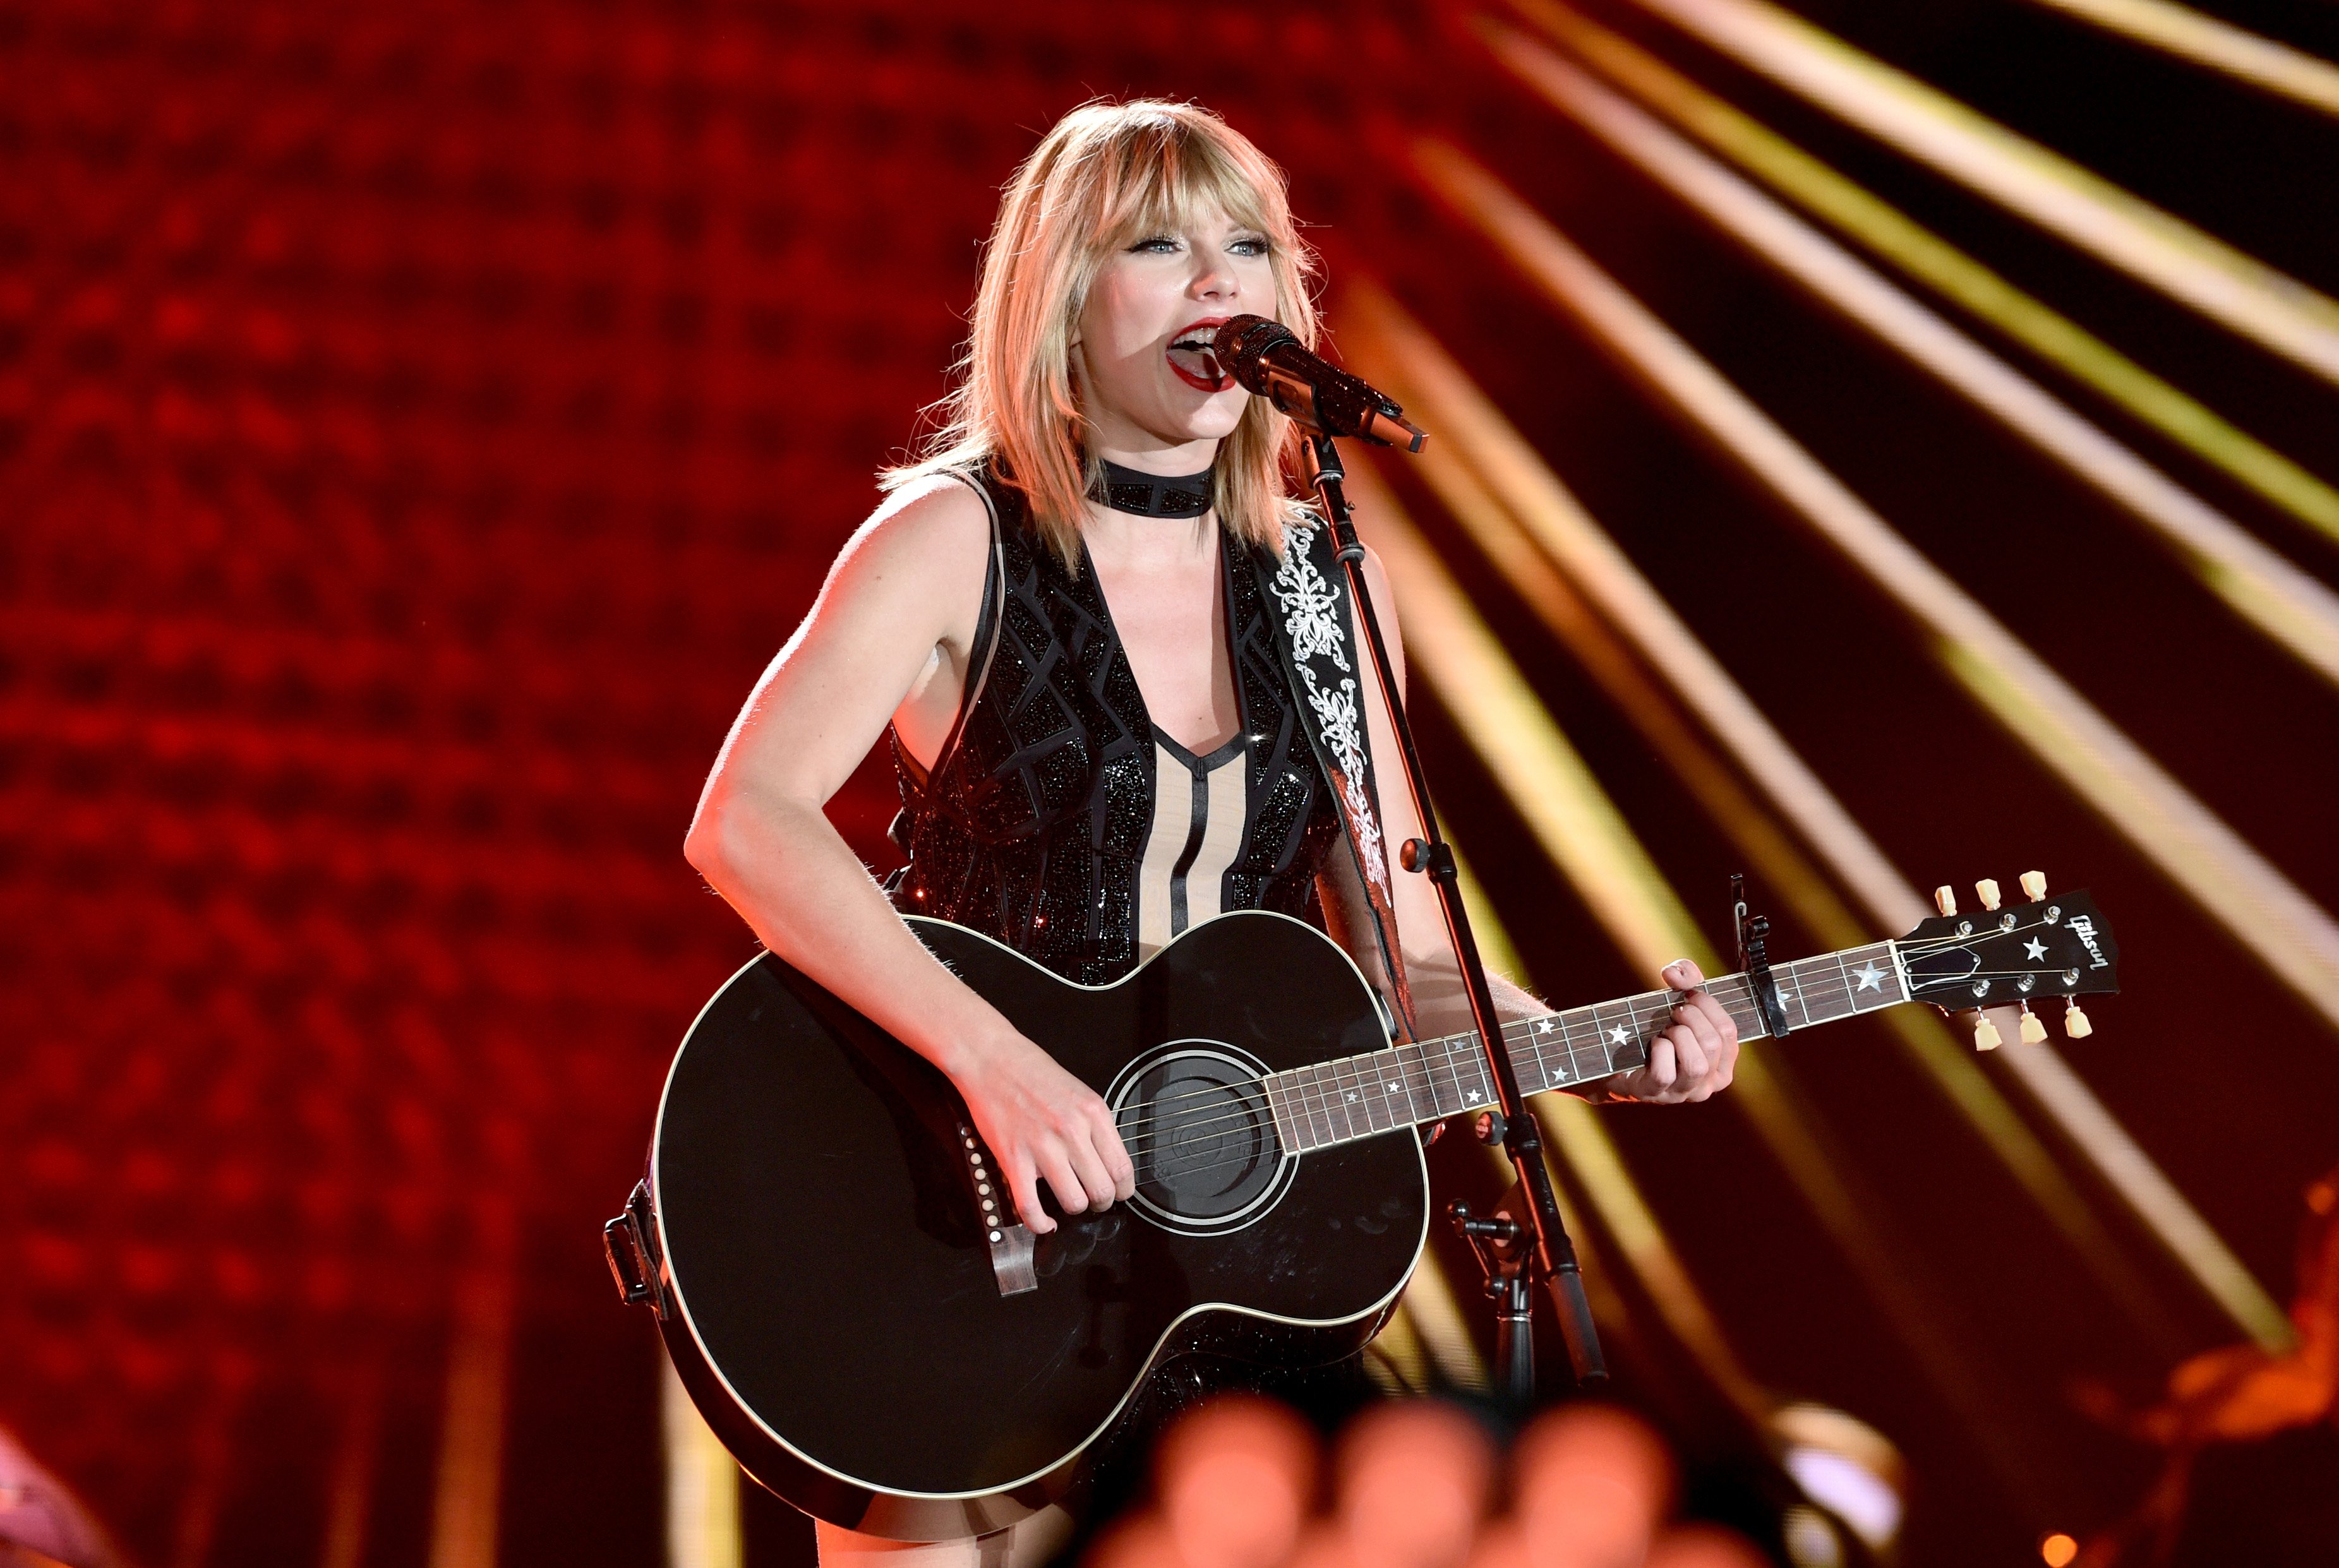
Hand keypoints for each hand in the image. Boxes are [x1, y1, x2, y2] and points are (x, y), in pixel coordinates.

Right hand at [952, 1032, 1135, 1233]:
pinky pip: (1031, 1208)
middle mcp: (1072, 1131)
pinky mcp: (1014, 1160)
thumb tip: (1107, 1162)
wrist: (991, 1059)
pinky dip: (1040, 1224)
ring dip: (1073, 1208)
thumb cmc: (1031, 1072)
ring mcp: (1043, 1147)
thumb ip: (1095, 1127)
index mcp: (1093, 1113)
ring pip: (1074, 1203)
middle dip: (1101, 1202)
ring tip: (1067, 1200)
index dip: (1123, 1190)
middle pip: (1102, 1191)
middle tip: (1093, 1199)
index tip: (1117, 1193)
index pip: (1122, 1169)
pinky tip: (1044, 1221)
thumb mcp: (1079, 1092)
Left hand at [1598, 959, 1738, 1104]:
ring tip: (1665, 1029)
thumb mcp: (1679, 1002)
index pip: (1729, 1031)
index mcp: (1722, 1064)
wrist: (1619, 1061)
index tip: (1688, 995)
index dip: (1708, 1004)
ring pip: (1696, 1064)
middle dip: (1691, 1017)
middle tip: (1673, 1012)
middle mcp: (1708, 1083)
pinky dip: (1658, 1050)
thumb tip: (1675, 973)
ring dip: (1677, 1035)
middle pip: (1712, 1043)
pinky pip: (1664, 1072)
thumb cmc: (1659, 1031)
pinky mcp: (1656, 1093)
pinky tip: (1654, 1043)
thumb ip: (1687, 978)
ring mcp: (1683, 1092)